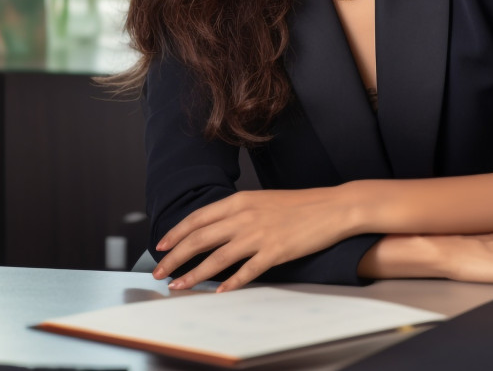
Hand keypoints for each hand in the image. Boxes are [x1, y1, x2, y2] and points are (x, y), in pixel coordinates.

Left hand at [152, 187, 356, 291]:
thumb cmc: (300, 205)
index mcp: (240, 201)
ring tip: (179, 286)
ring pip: (216, 258)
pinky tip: (219, 292)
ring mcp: (259, 235)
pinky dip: (230, 283)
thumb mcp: (262, 201)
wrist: (333, 207)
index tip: (160, 246)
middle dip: (174, 257)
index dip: (175, 233)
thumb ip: (238, 213)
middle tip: (159, 272)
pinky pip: (246, 271)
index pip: (197, 218)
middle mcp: (244, 217)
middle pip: (199, 239)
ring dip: (193, 274)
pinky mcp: (275, 252)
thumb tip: (214, 229)